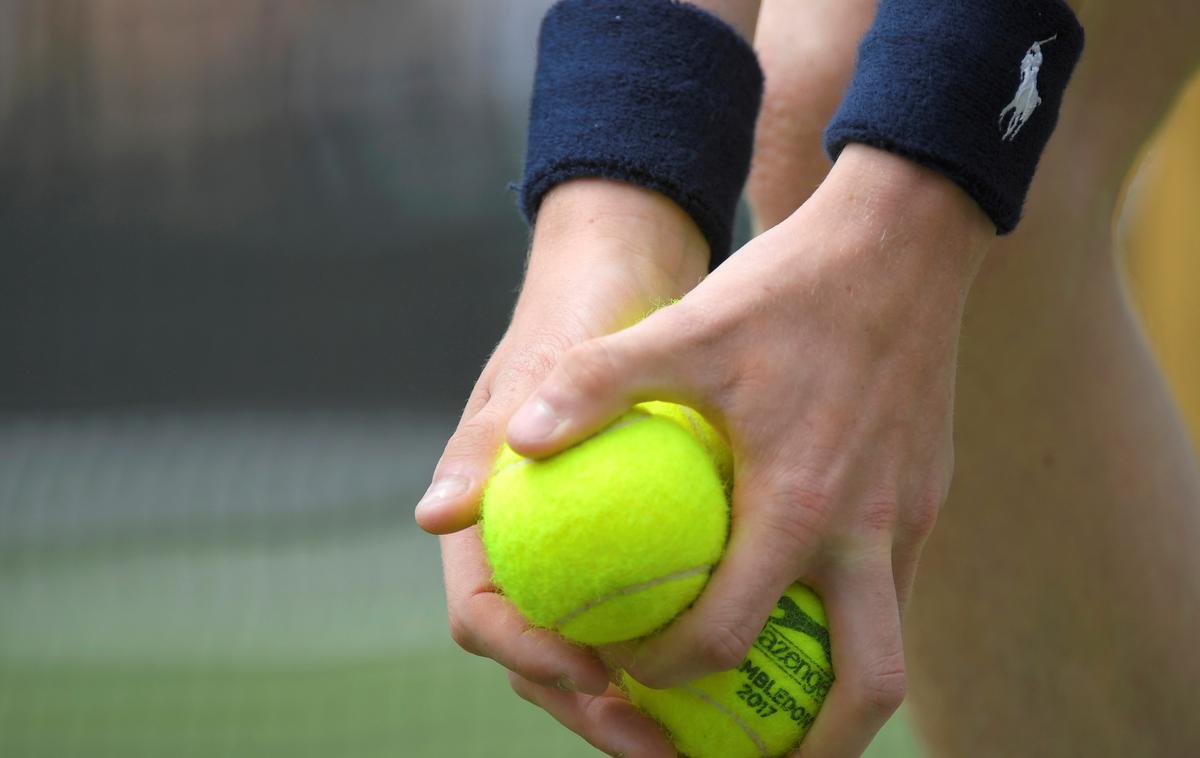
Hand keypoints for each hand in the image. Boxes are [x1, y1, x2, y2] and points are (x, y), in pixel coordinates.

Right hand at [416, 178, 706, 756]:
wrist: (636, 274)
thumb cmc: (581, 312)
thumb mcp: (542, 364)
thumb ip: (486, 441)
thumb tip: (430, 520)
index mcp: (489, 522)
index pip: (486, 614)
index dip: (529, 658)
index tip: (593, 675)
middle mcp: (534, 547)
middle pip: (545, 656)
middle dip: (595, 713)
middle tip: (662, 749)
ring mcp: (586, 550)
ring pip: (604, 648)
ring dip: (647, 702)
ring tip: (707, 742)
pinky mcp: (638, 544)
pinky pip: (660, 610)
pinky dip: (693, 648)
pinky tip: (754, 676)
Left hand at [504, 145, 993, 756]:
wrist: (905, 236)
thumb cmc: (786, 286)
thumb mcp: (683, 326)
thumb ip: (596, 386)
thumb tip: (515, 445)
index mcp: (798, 507)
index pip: (728, 636)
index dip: (666, 672)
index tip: (625, 667)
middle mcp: (866, 531)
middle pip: (863, 691)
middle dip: (806, 751)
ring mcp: (911, 519)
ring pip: (890, 646)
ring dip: (839, 695)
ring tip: (781, 711)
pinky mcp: (930, 496)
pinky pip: (897, 589)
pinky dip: (853, 622)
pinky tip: (802, 600)